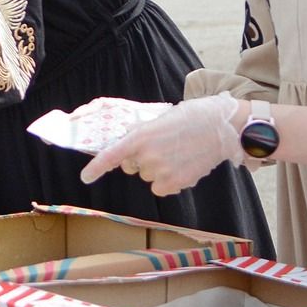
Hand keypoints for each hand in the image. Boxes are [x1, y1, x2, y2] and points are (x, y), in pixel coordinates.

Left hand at [81, 92, 242, 196]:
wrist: (221, 127)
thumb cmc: (191, 118)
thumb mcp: (160, 120)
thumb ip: (141, 134)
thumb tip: (128, 143)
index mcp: (140, 136)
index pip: (112, 155)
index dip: (96, 168)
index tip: (85, 178)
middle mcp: (147, 155)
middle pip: (133, 167)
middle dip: (142, 160)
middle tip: (163, 147)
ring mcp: (161, 171)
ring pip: (149, 177)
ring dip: (159, 170)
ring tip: (178, 154)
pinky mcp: (175, 183)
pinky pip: (161, 188)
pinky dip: (169, 181)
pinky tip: (183, 167)